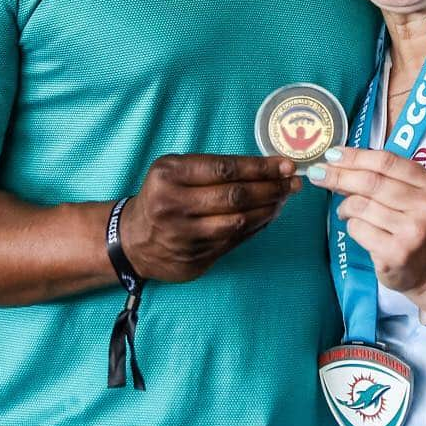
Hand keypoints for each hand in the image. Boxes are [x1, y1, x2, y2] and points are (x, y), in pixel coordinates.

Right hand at [121, 154, 301, 282]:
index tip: (286, 165)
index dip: (260, 167)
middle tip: (294, 183)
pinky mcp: (194, 260)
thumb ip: (211, 168)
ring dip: (268, 209)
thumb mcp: (173, 169)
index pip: (225, 169)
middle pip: (235, 196)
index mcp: (169, 175)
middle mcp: (174, 206)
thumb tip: (265, 168)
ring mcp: (184, 237)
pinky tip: (268, 216)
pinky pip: (234, 241)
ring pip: (238, 222)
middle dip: (271, 188)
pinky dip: (256, 227)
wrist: (132, 240)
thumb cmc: (161, 195)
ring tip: (284, 198)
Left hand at [308, 147, 425, 313]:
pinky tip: (358, 228)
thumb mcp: (410, 195)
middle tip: (318, 174)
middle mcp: (425, 206)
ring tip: (345, 210)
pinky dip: (351, 225)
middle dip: (338, 175)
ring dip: (345, 206)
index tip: (332, 154)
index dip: (354, 156)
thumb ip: (382, 177)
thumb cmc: (414, 224)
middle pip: (370, 182)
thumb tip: (337, 163)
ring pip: (360, 206)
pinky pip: (358, 229)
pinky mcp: (396, 253)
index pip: (386, 161)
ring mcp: (412, 231)